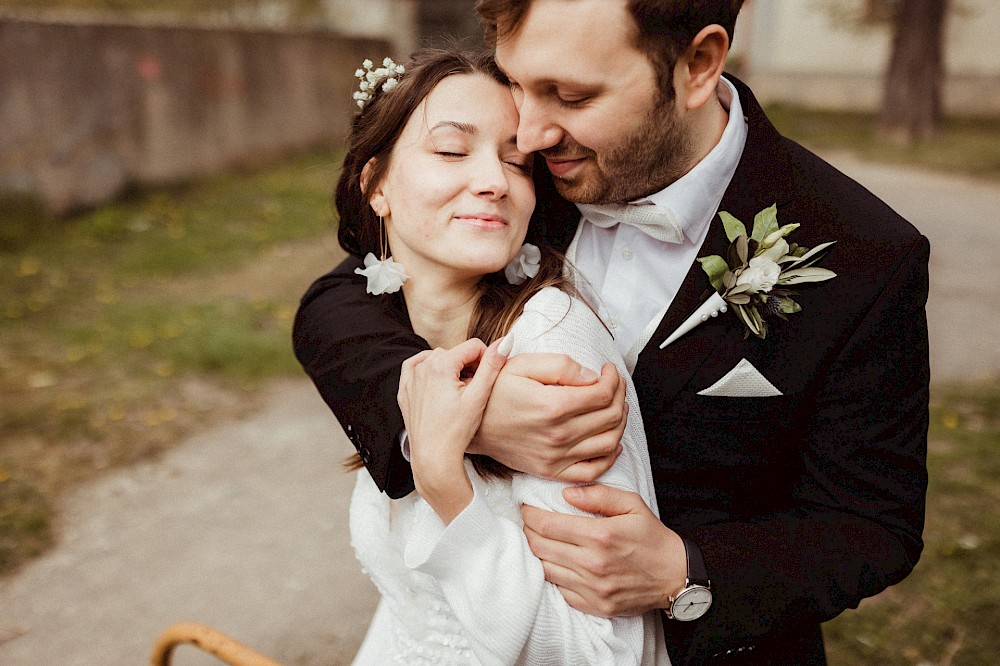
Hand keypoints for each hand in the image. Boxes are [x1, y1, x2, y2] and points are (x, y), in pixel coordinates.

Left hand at [398, 338, 507, 522]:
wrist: (434, 456)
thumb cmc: (457, 430)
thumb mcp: (479, 396)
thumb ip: (492, 365)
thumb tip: (506, 340)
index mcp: (441, 364)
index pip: (474, 346)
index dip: (486, 360)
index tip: (488, 379)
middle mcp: (423, 366)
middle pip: (456, 352)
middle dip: (468, 365)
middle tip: (474, 388)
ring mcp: (411, 378)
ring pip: (436, 358)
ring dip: (449, 367)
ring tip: (458, 390)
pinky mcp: (404, 390)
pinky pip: (416, 367)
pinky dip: (427, 369)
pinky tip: (437, 382)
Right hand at [469, 353, 626, 482]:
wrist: (470, 423)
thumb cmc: (494, 391)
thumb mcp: (522, 364)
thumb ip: (561, 365)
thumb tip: (593, 376)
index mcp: (552, 405)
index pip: (604, 393)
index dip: (613, 378)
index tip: (608, 369)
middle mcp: (558, 435)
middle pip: (611, 416)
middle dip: (620, 395)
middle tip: (614, 384)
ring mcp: (555, 457)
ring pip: (609, 442)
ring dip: (620, 422)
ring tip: (614, 406)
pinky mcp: (551, 471)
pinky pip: (593, 471)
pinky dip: (609, 457)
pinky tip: (611, 441)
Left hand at [521, 484, 685, 616]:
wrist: (675, 576)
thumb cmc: (652, 538)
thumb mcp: (632, 505)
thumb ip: (599, 495)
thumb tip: (566, 493)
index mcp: (600, 536)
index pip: (547, 525)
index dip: (530, 514)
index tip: (527, 508)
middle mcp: (593, 564)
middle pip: (540, 547)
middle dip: (529, 531)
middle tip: (530, 522)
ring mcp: (592, 588)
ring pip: (545, 569)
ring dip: (537, 553)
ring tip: (541, 541)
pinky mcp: (594, 606)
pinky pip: (560, 590)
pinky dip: (553, 574)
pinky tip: (558, 562)